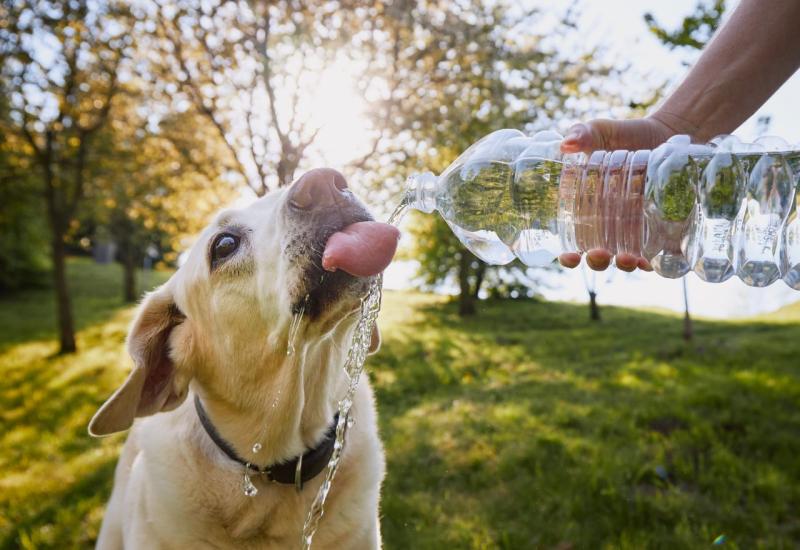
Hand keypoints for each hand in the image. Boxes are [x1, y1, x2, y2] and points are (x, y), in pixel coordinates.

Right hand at [556, 116, 684, 271]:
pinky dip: (655, 262)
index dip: (568, 255)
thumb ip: (582, 134)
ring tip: (628, 260)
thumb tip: (566, 144)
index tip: (569, 257)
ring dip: (625, 265)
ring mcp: (636, 230)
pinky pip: (657, 253)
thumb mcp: (601, 131)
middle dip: (598, 261)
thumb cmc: (626, 135)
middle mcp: (609, 226)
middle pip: (598, 256)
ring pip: (627, 259)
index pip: (572, 242)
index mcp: (586, 210)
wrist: (667, 133)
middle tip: (599, 254)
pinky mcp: (662, 228)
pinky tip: (653, 262)